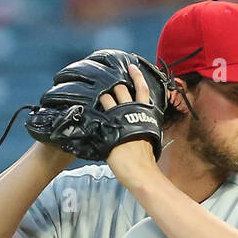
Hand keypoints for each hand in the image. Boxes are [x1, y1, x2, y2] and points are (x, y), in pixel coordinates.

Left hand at [100, 63, 162, 187]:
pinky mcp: (106, 127)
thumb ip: (143, 125)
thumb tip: (141, 122)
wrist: (139, 170)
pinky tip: (86, 110)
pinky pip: (97, 113)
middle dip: (115, 86)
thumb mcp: (150, 136)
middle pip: (121, 89)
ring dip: (102, 97)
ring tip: (98, 100)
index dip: (137, 76)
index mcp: (145, 112)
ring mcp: (117, 117)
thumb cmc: (146, 159)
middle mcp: (131, 111)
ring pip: (106, 97)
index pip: (142, 89)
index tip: (132, 66)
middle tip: (109, 85)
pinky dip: (92, 111)